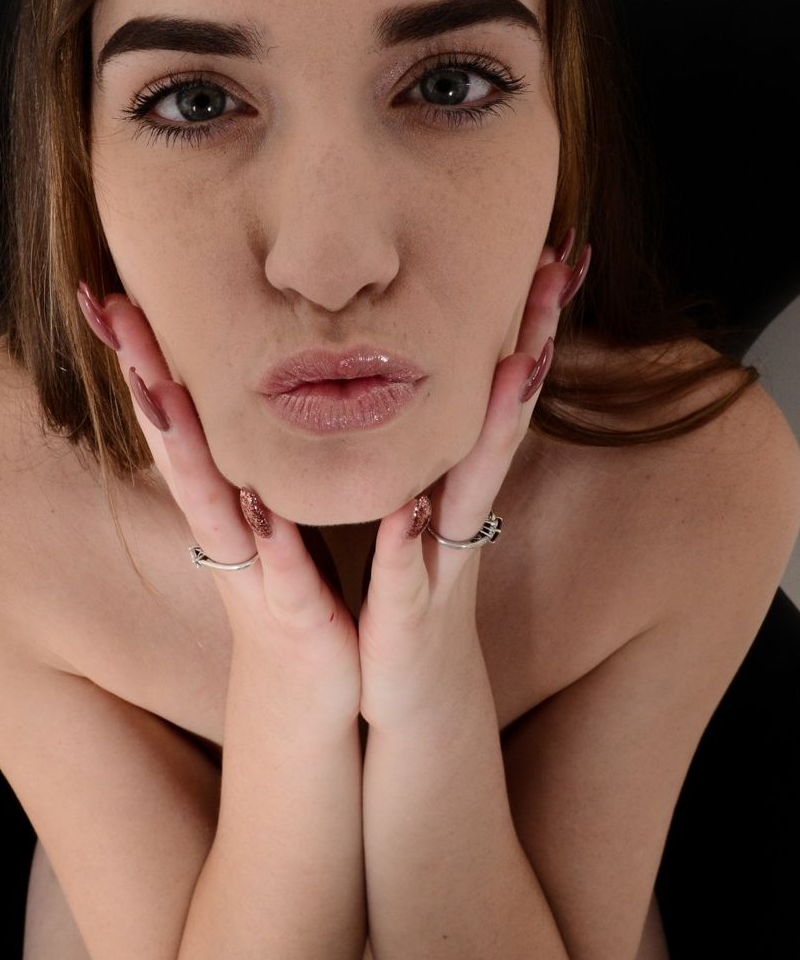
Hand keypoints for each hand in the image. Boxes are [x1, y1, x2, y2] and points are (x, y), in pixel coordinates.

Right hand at [75, 283, 361, 734]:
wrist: (306, 710)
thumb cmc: (295, 604)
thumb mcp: (272, 530)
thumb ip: (255, 474)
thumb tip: (244, 416)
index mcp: (227, 506)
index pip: (178, 420)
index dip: (146, 361)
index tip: (114, 299)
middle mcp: (226, 533)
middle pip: (176, 445)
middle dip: (146, 377)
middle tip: (113, 313)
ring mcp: (253, 576)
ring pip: (211, 505)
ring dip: (183, 450)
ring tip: (160, 390)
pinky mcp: (294, 621)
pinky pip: (287, 576)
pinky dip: (276, 543)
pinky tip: (262, 503)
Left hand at [356, 234, 591, 731]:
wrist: (410, 699)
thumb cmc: (407, 594)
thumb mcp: (419, 511)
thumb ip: (426, 456)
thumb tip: (425, 390)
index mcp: (455, 484)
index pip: (493, 393)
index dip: (519, 328)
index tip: (540, 260)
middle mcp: (460, 514)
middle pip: (503, 419)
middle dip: (530, 347)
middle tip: (553, 278)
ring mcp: (442, 564)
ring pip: (474, 487)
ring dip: (498, 430)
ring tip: (518, 366)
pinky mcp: (410, 618)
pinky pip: (408, 577)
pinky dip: (406, 546)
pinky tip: (407, 511)